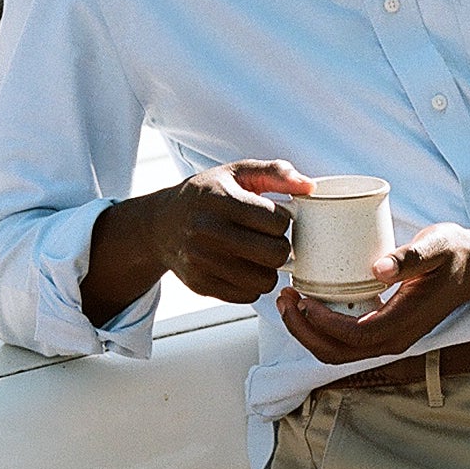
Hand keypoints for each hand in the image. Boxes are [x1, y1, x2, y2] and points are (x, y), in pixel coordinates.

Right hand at [162, 160, 314, 303]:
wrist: (160, 224)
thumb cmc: (207, 195)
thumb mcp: (237, 173)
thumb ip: (275, 173)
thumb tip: (309, 187)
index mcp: (218, 200)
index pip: (275, 221)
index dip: (282, 221)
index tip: (272, 217)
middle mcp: (206, 231)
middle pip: (275, 254)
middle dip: (280, 247)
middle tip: (270, 239)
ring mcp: (201, 261)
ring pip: (265, 280)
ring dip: (268, 269)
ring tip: (257, 254)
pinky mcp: (200, 284)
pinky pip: (248, 295)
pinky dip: (252, 284)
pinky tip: (243, 267)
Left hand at [279, 212, 469, 363]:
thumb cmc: (454, 253)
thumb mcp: (436, 246)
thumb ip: (410, 257)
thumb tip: (380, 269)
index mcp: (403, 323)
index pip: (352, 336)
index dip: (321, 323)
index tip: (302, 297)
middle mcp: (394, 339)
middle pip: (337, 352)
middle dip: (303, 332)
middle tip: (284, 299)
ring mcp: (388, 338)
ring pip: (337, 352)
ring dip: (307, 333)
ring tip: (289, 302)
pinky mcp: (382, 330)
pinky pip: (343, 341)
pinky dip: (319, 329)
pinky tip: (307, 304)